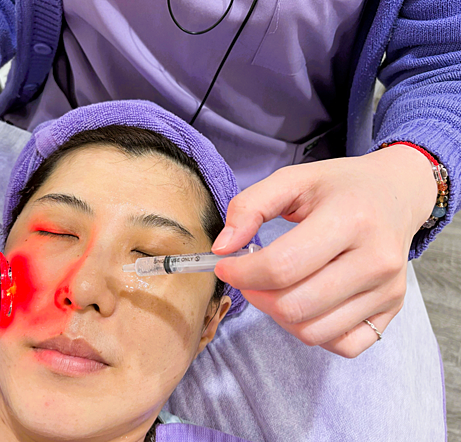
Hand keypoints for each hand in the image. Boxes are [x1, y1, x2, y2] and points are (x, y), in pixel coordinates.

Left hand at [213, 145, 436, 357]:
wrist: (397, 194)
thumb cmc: (340, 187)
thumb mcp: (293, 179)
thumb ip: (250, 207)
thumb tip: (223, 249)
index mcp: (350, 219)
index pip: (282, 266)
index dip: (242, 273)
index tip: (225, 265)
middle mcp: (376, 260)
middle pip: (294, 306)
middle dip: (256, 295)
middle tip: (249, 277)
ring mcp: (388, 290)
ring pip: (313, 332)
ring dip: (279, 315)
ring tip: (275, 288)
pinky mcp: (392, 309)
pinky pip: (343, 345)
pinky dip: (313, 332)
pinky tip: (305, 303)